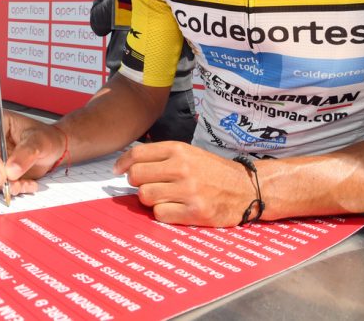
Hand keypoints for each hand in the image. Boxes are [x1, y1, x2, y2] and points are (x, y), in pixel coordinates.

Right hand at [0, 110, 66, 197]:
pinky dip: (5, 188)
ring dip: (3, 185)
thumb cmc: (46, 138)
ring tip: (26, 184)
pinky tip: (23, 184)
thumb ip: (27, 154)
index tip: (2, 177)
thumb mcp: (41, 142)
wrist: (51, 149)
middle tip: (16, 186)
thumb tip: (10, 170)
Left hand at [114, 141, 256, 226]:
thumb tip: (128, 165)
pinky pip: (160, 214)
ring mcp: (188, 191)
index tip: (117, 170)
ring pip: (145, 196)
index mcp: (179, 150)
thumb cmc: (213, 171)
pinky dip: (163, 213)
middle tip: (145, 185)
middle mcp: (182, 168)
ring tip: (163, 197)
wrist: (246, 188)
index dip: (122, 163)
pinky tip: (175, 208)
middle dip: (136, 183)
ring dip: (150, 199)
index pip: (138, 154)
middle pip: (136, 176)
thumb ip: (162, 157)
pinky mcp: (194, 212)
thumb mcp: (190, 153)